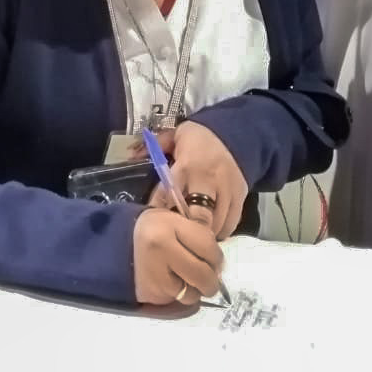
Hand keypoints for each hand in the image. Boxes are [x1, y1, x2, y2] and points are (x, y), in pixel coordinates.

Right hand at [133, 208, 223, 304]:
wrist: (116, 245)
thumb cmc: (152, 230)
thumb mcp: (174, 219)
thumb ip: (198, 232)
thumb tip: (220, 258)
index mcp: (168, 226)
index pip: (209, 247)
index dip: (217, 256)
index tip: (214, 258)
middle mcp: (161, 251)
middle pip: (203, 276)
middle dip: (211, 279)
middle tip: (208, 275)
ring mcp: (155, 276)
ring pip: (192, 294)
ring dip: (195, 289)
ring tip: (187, 277)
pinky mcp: (150, 295)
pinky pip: (177, 301)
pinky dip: (179, 294)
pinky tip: (172, 282)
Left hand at [147, 121, 247, 239]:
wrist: (234, 134)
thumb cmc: (198, 138)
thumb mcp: (174, 136)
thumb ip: (154, 147)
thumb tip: (131, 155)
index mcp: (188, 165)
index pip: (171, 195)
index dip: (162, 211)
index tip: (155, 222)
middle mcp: (209, 180)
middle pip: (199, 216)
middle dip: (187, 230)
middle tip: (177, 237)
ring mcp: (227, 190)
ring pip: (216, 223)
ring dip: (203, 234)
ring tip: (192, 238)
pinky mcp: (240, 197)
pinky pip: (231, 223)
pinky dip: (220, 231)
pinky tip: (209, 232)